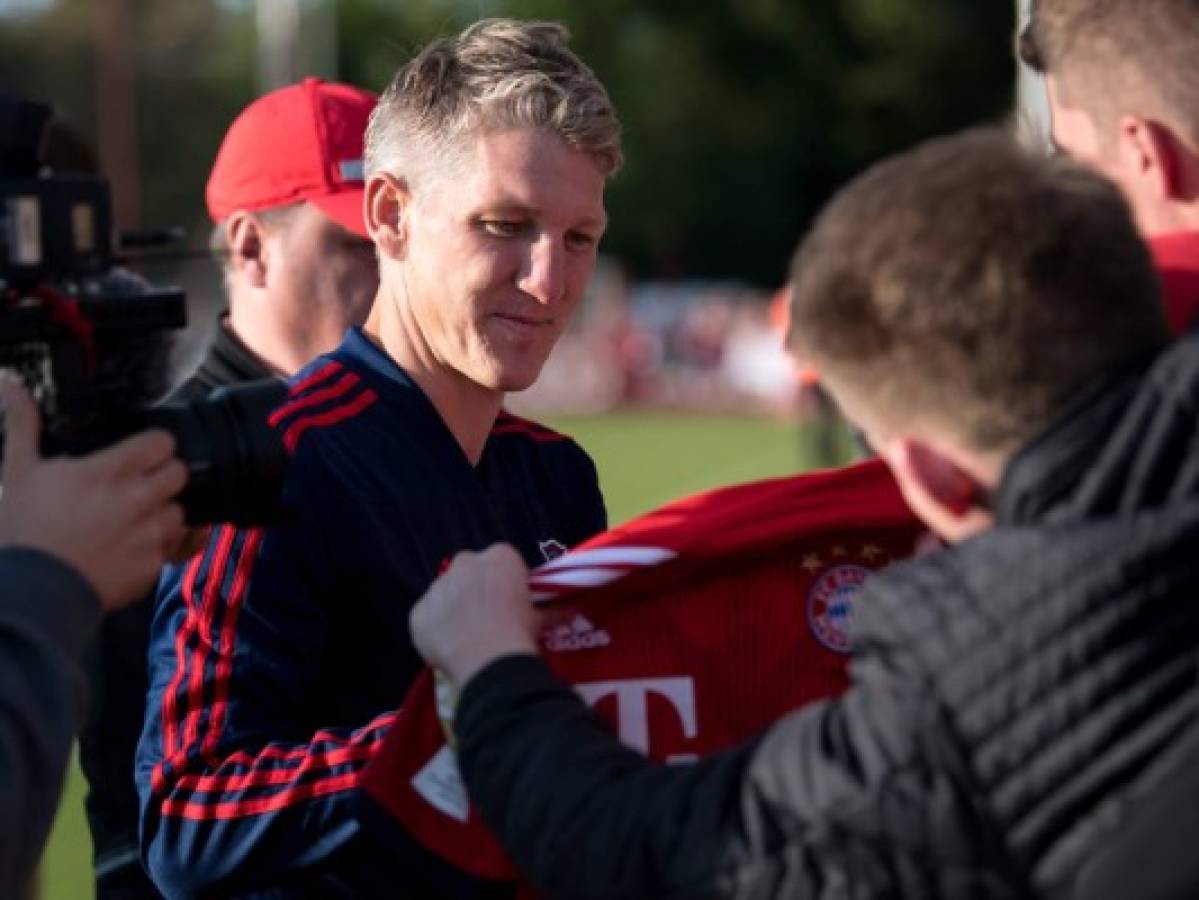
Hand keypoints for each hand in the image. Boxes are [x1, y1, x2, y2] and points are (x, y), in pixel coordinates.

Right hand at [0, 380, 187, 610]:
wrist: (33, 591)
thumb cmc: (24, 529)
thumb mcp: (18, 471)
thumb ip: (23, 424)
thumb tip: (10, 384)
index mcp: (111, 471)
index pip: (162, 442)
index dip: (154, 446)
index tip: (142, 453)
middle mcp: (139, 499)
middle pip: (179, 473)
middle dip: (163, 477)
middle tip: (139, 486)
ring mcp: (150, 534)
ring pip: (180, 512)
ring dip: (162, 514)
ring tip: (133, 520)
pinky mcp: (154, 566)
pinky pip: (172, 549)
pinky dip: (156, 549)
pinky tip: (130, 549)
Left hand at [410, 543, 538, 688]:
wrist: (489, 660)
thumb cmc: (520, 632)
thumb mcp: (541, 619)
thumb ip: (552, 611)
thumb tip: (571, 612)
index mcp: (500, 557)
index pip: (501, 561)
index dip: (505, 582)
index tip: (510, 601)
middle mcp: (465, 564)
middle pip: (468, 570)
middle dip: (475, 587)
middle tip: (488, 616)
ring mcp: (438, 587)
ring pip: (445, 592)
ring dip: (453, 607)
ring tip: (467, 635)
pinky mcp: (419, 612)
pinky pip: (426, 617)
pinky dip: (435, 628)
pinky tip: (448, 647)